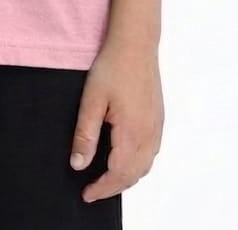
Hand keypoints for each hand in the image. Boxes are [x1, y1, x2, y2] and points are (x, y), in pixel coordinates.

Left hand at [69, 38, 163, 202]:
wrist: (135, 43)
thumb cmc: (113, 66)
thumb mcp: (91, 100)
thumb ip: (85, 135)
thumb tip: (78, 164)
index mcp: (132, 132)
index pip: (118, 174)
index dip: (102, 189)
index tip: (87, 195)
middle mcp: (149, 133)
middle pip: (134, 175)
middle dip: (114, 188)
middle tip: (94, 191)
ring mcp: (157, 126)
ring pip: (146, 165)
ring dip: (127, 178)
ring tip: (107, 179)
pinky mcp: (158, 118)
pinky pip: (151, 152)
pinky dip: (138, 164)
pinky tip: (126, 159)